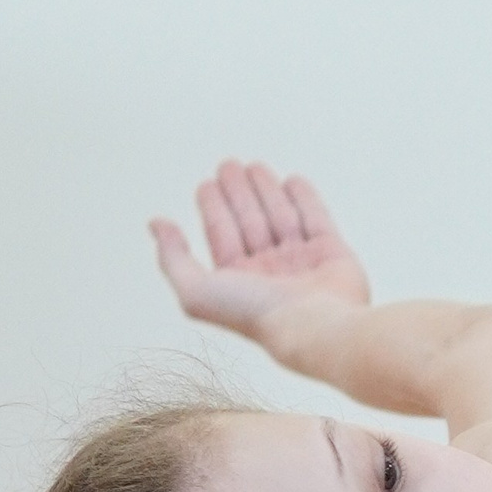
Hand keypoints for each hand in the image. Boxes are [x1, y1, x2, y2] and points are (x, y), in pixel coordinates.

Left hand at [150, 159, 370, 346]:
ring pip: (281, 217)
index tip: (207, 183)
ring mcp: (303, 262)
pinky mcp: (334, 255)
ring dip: (267, 190)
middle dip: (238, 192)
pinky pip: (317, 220)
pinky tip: (293, 182)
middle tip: (229, 165)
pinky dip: (306, 199)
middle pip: (250, 221)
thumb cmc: (255, 313)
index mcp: (239, 281)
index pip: (222, 234)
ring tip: (255, 167)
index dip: (213, 207)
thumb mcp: (195, 291)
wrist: (311, 325)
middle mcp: (271, 271)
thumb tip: (157, 225)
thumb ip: (173, 258)